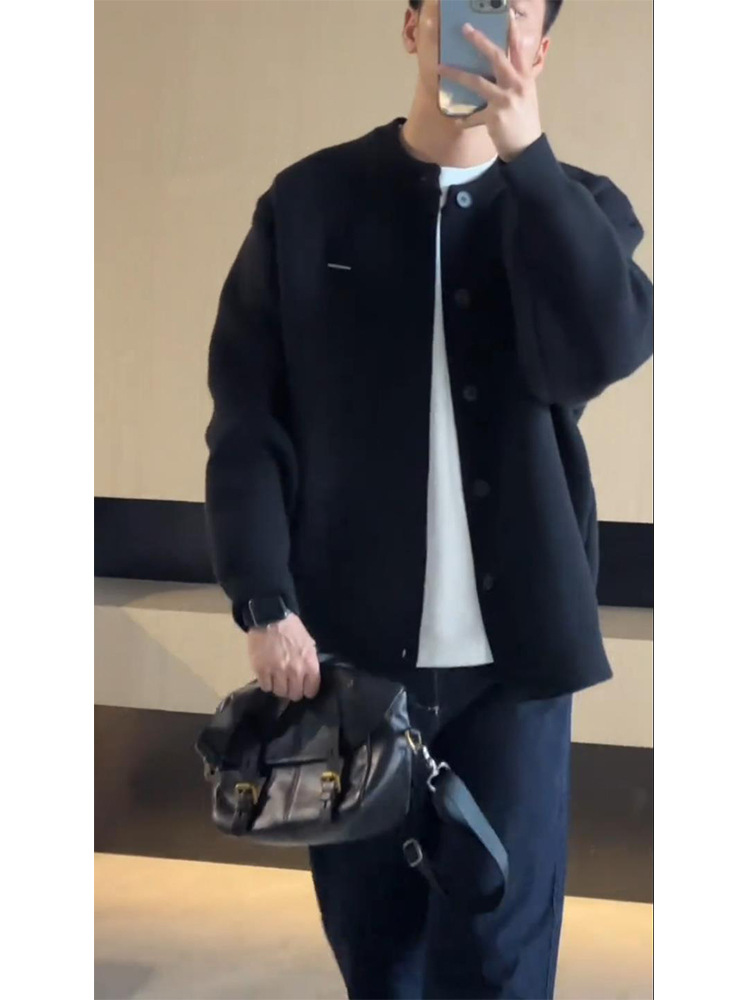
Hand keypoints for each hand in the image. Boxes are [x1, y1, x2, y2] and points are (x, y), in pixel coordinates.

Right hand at [247, 612, 320, 700]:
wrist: (270, 618)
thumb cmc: (292, 628)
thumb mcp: (308, 643)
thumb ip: (310, 662)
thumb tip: (309, 676)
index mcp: (310, 665)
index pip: (311, 690)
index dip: (307, 690)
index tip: (303, 687)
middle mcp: (295, 672)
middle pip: (295, 695)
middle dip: (292, 690)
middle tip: (288, 683)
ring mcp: (277, 672)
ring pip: (280, 692)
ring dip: (278, 687)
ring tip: (276, 678)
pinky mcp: (262, 671)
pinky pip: (265, 687)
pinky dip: (266, 683)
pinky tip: (267, 675)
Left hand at [437, 12, 542, 161]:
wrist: (527, 148)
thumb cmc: (525, 120)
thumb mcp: (526, 95)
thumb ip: (517, 79)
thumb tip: (503, 66)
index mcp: (524, 77)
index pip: (518, 49)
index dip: (511, 31)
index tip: (505, 14)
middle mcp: (516, 84)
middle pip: (496, 57)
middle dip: (479, 41)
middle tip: (465, 29)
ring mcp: (504, 100)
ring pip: (477, 81)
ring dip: (456, 74)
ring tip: (440, 68)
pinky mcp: (494, 117)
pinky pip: (473, 116)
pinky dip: (465, 120)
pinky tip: (457, 123)